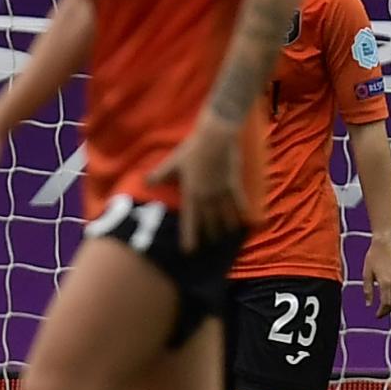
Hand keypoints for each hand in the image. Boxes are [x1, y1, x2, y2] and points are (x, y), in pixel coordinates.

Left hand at [145, 117, 245, 253]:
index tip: (189, 251)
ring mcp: (222, 191)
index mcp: (191, 194)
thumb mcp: (173, 162)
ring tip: (225, 236)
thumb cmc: (192, 149)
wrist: (216, 138)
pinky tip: (245, 221)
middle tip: (210, 245)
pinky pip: (239, 202)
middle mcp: (207, 197)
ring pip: (224, 215)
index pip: (190, 221)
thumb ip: (160, 174)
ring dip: (225, 227)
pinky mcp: (234, 183)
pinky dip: (242, 212)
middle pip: (209, 221)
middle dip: (209, 234)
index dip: (189, 237)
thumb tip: (145, 182)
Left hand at [363, 239, 390, 319]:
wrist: (385, 243)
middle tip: (380, 314)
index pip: (385, 303)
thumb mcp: (366, 274)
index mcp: (385, 283)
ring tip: (385, 306)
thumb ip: (368, 290)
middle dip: (387, 310)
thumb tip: (368, 304)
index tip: (377, 316)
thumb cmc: (372, 257)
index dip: (381, 312)